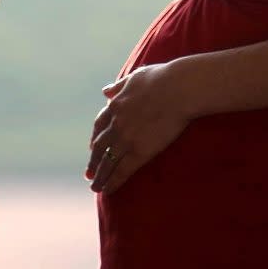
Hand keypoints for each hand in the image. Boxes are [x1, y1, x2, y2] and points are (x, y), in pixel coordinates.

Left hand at [85, 62, 193, 194]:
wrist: (178, 88)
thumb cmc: (162, 78)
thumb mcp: (135, 77)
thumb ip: (119, 86)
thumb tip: (105, 91)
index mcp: (115, 106)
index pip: (100, 125)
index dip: (95, 138)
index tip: (91, 147)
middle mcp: (116, 124)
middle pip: (99, 147)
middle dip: (93, 161)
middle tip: (89, 173)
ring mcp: (126, 139)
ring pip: (107, 162)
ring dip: (99, 176)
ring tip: (95, 187)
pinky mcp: (139, 151)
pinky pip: (121, 171)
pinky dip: (112, 182)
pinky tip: (107, 191)